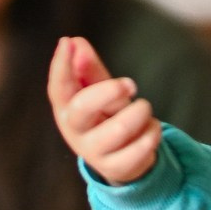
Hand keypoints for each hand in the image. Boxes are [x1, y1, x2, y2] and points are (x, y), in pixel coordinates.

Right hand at [48, 36, 161, 185]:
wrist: (123, 158)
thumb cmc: (107, 116)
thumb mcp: (99, 92)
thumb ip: (89, 70)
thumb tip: (77, 43)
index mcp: (67, 109)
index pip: (58, 87)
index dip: (60, 66)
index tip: (67, 42)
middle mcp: (75, 131)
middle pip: (81, 108)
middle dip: (108, 91)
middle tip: (131, 83)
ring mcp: (94, 152)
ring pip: (117, 130)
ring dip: (139, 112)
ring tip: (144, 108)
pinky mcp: (116, 168)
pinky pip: (139, 149)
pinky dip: (152, 133)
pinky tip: (151, 128)